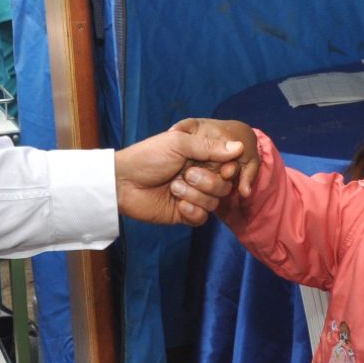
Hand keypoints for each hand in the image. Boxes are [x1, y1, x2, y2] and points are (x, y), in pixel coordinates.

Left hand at [113, 120, 248, 226]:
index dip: (229, 169)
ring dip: (195, 195)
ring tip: (173, 188)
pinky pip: (202, 218)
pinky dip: (192, 212)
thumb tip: (240, 147)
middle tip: (186, 174)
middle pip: (224, 186)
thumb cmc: (148, 157)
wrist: (123, 182)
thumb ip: (209, 146)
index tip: (225, 168)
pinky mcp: (183, 215)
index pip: (227, 165)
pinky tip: (178, 205)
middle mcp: (199, 177)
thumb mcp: (178, 144)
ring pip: (214, 203)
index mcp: (199, 157)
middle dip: (208, 181)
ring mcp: (191, 196)